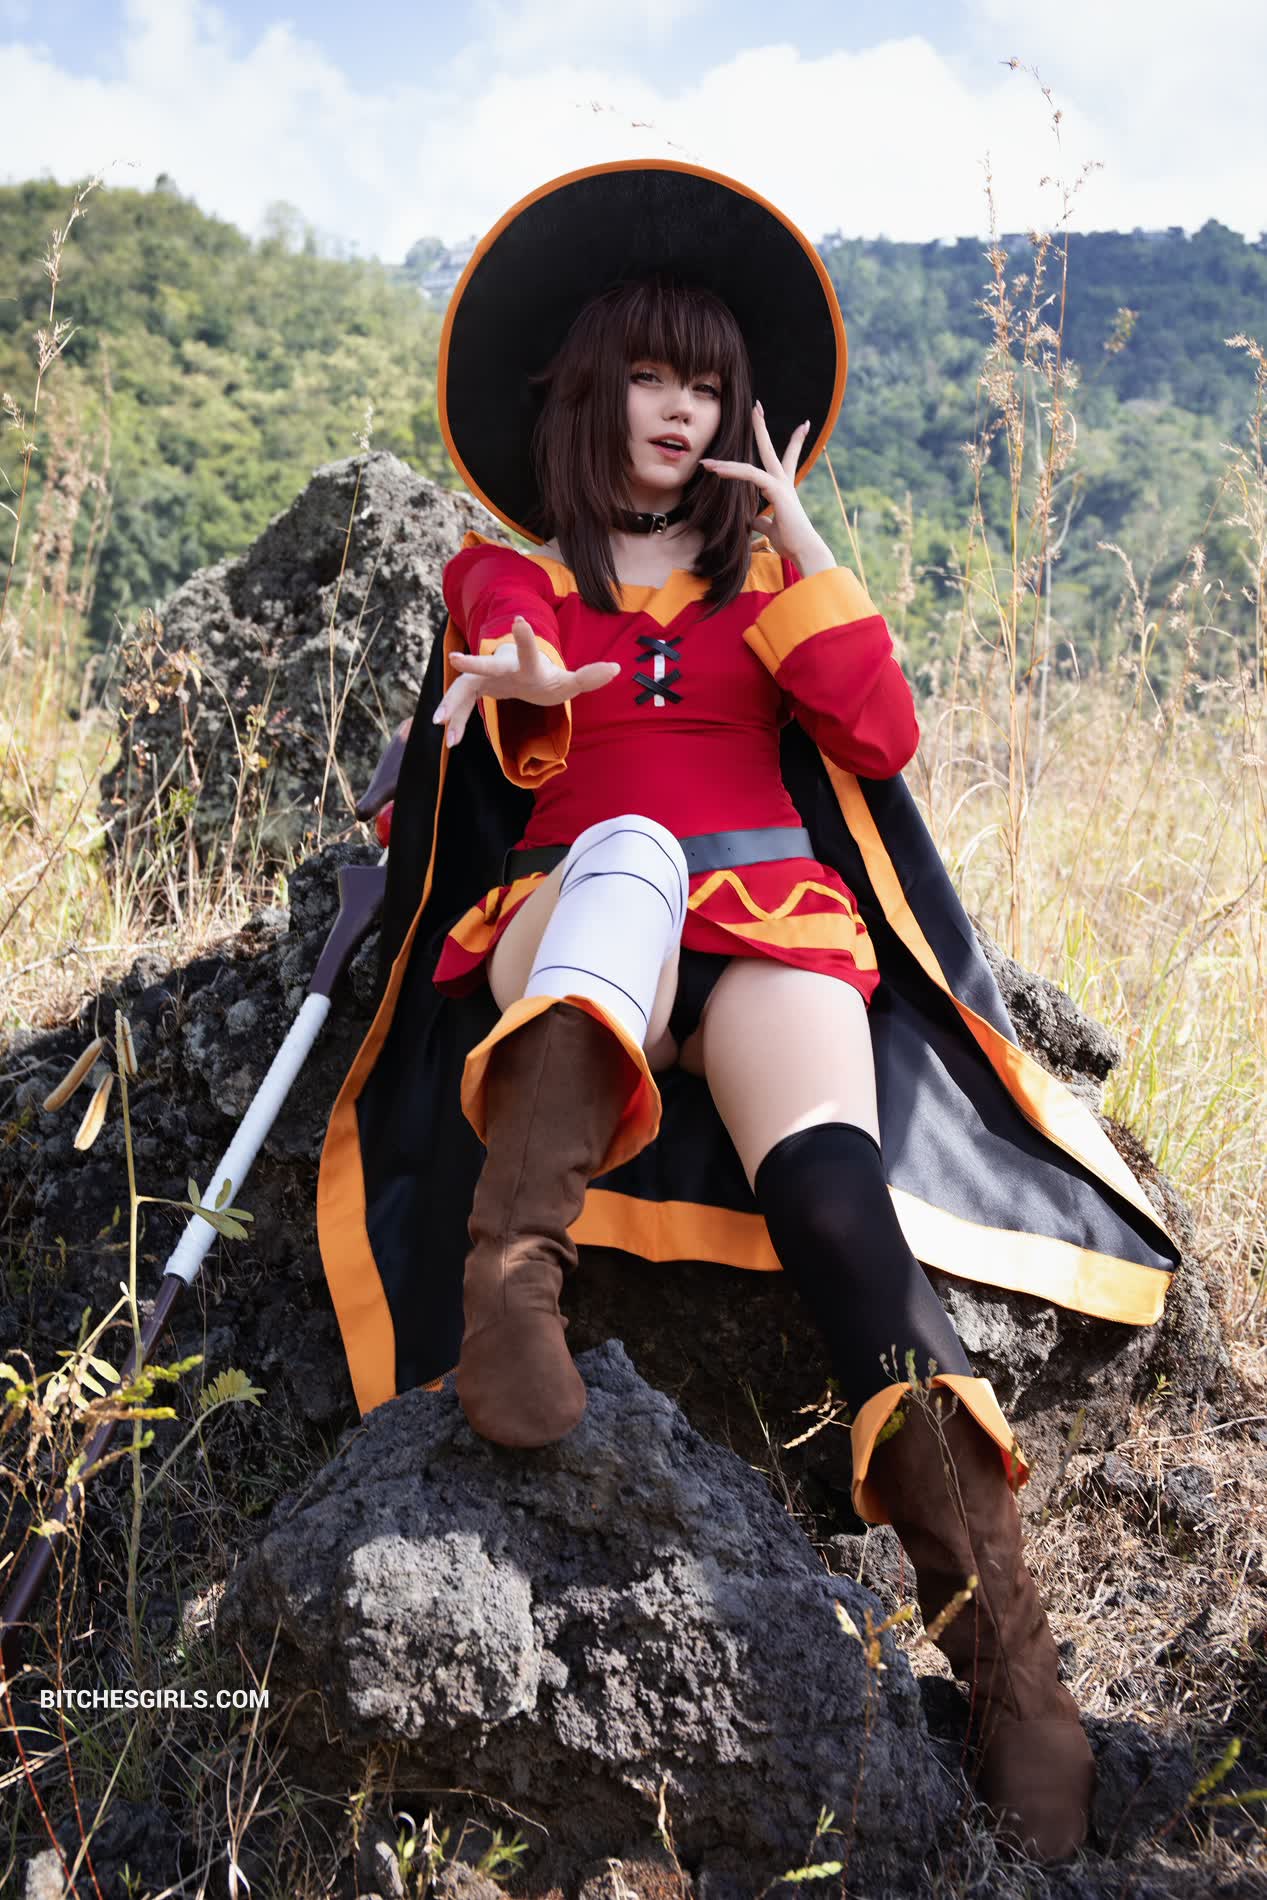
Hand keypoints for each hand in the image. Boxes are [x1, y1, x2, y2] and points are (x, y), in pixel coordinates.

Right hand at [433, 615, 619, 746]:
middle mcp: (503, 668)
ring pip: (465, 690)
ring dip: (453, 706)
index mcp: (528, 665)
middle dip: (473, 664)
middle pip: (486, 667)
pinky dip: (456, 722)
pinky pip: (462, 707)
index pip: (528, 651)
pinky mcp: (475, 692)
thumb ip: (590, 676)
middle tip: (455, 660)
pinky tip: (449, 741)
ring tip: (441, 725)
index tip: (520, 621)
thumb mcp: (569, 682)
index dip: (525, 638)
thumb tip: (617, 668)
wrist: (523, 679)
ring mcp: (485, 679)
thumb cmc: (547, 678)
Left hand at [699, 401, 815, 558]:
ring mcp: (780, 484)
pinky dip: (732, 473)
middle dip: (762, 426)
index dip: (797, 441)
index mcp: (784, 488)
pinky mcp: (776, 491)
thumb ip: (760, 520)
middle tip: (757, 406)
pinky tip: (717, 471)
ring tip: (706, 463)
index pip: (789, 458)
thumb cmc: (791, 541)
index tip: (805, 424)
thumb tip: (751, 520)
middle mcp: (783, 481)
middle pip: (770, 448)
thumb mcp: (771, 528)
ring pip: (751, 464)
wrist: (805, 550)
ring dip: (726, 464)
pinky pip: (749, 475)